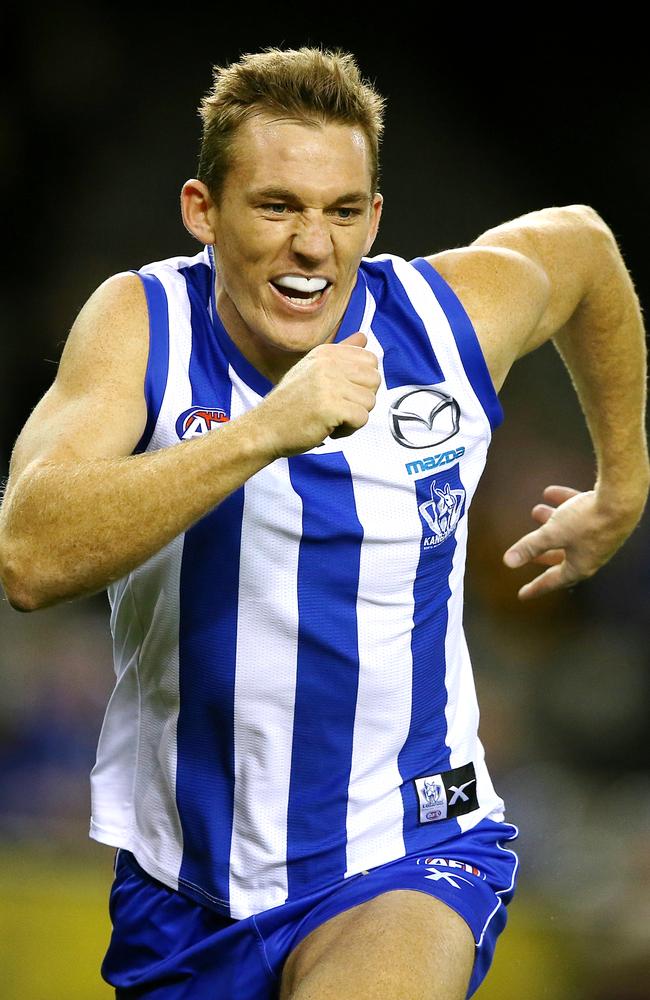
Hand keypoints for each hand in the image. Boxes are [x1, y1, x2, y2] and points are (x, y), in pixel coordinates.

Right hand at [257, 332, 379, 457]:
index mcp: (326, 353)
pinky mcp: (331, 407)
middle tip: (337, 408)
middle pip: (375, 380)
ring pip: (370, 402)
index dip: (362, 382)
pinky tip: (328, 428)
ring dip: (354, 417)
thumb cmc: (290, 404)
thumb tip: (363, 338)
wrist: (265, 428)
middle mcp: (328, 363)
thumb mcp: (313, 370)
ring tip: (330, 418)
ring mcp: (329, 384)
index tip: (341, 393)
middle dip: (361, 400)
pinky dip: (349, 430)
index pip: (371, 360)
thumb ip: (340, 354)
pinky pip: (362, 419)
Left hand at [502, 484, 644, 599]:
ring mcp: (599, 537)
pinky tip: (551, 492)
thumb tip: (508, 562)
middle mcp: (591, 555)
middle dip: (543, 553)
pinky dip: (565, 505)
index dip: (535, 587)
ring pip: (569, 532)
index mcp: (579, 566)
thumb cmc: (588, 521)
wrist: (621, 500)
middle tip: (530, 555)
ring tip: (536, 511)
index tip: (522, 594)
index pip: (552, 581)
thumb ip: (530, 547)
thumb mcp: (552, 534)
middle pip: (561, 558)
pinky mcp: (604, 518)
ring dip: (551, 523)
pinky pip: (580, 514)